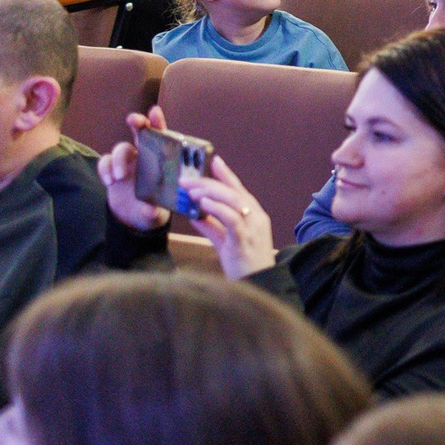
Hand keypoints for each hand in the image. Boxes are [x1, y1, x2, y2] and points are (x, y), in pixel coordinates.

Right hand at [96, 106, 174, 232]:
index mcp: (161, 162)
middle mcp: (145, 157)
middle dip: (137, 123)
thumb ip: (153, 210)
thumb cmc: (153, 210)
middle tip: (133, 120)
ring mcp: (127, 164)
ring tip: (119, 177)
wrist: (135, 219)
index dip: (158, 123)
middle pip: (140, 133)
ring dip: (118, 159)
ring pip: (120, 148)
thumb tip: (150, 210)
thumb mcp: (157, 211)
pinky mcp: (112, 172)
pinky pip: (105, 162)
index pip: (162, 138)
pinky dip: (105, 169)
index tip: (155, 112)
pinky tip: (109, 181)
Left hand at [180, 154, 275, 278]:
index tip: (213, 160)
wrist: (257, 284)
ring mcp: (252, 227)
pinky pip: (232, 219)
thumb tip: (194, 213)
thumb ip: (211, 226)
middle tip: (186, 180)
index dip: (226, 174)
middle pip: (232, 191)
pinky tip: (203, 205)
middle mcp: (255, 216)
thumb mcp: (225, 241)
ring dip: (209, 193)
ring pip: (232, 201)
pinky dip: (217, 209)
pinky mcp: (244, 240)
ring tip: (190, 191)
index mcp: (253, 214)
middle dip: (208, 183)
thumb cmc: (243, 263)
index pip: (238, 189)